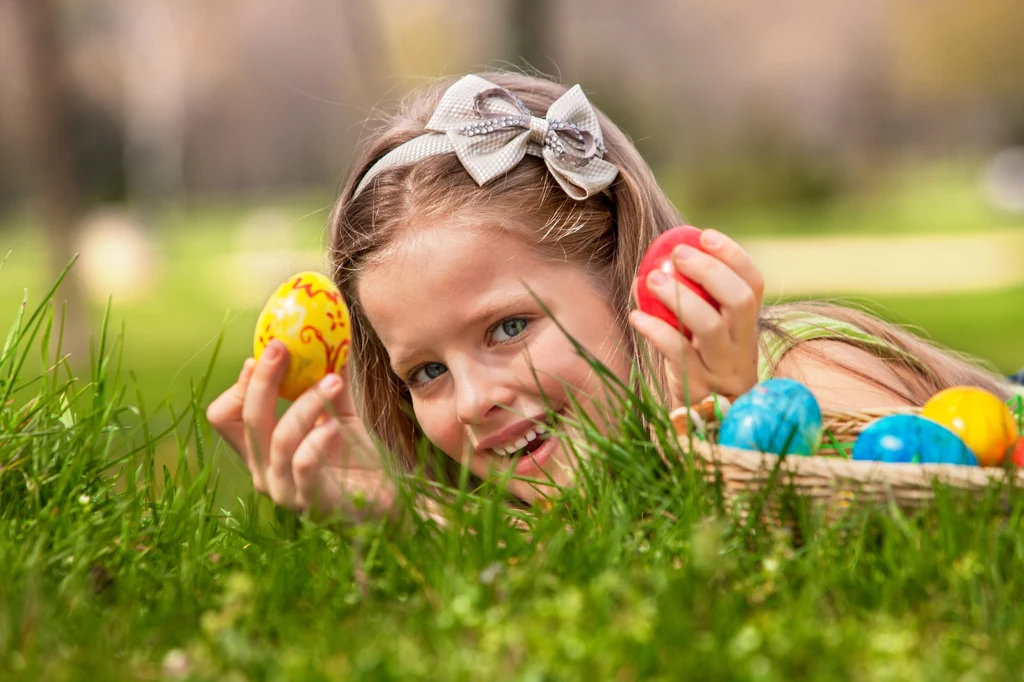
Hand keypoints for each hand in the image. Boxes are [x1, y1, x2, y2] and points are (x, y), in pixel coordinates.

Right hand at [206, 339, 393, 520]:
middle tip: (283, 348)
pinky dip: (317, 441)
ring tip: (334, 381)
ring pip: (279, 438)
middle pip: (246, 420)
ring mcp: (285, 491)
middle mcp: (264, 472)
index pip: (226, 416)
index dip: (240, 383)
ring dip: (306, 404)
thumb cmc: (358, 461)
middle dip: (263, 380)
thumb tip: (329, 338)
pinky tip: (335, 425)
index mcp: (261, 450)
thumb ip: (327, 384)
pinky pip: (303, 467)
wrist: (388, 502)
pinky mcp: (313, 504)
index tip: (267, 351)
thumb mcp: (339, 415)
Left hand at [629, 229, 763, 407]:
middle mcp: (741, 349)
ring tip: (651, 279)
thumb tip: (650, 268)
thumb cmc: (697, 372)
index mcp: (746, 330)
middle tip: (677, 254)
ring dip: (679, 298)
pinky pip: (677, 355)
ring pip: (710, 328)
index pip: (753, 285)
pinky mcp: (697, 390)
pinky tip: (637, 316)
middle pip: (738, 301)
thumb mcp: (703, 341)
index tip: (705, 235)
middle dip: (709, 270)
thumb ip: (690, 307)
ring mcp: (721, 371)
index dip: (734, 257)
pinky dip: (656, 330)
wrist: (705, 431)